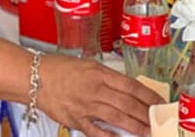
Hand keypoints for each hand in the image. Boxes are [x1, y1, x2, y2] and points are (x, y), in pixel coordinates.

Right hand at [36, 54, 162, 136]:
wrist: (34, 78)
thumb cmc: (59, 69)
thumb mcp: (87, 64)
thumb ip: (107, 77)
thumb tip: (129, 89)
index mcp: (98, 73)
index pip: (131, 86)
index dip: (149, 95)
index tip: (160, 102)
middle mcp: (94, 89)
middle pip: (127, 103)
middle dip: (147, 113)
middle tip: (159, 120)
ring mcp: (85, 106)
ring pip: (117, 118)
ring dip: (135, 126)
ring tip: (148, 131)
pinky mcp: (76, 119)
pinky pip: (96, 131)